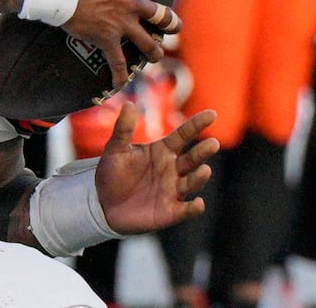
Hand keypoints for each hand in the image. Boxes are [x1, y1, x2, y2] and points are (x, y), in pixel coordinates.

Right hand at [62, 0, 187, 87]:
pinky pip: (119, 61)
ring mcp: (123, 23)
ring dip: (154, 51)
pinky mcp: (108, 38)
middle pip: (166, 18)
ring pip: (150, 44)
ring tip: (155, 54)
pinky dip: (121, 74)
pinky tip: (121, 82)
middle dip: (171, 24)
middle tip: (170, 26)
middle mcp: (134, 2)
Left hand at [97, 105, 217, 234]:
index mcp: (162, 150)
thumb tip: (128, 104)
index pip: (183, 135)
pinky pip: (186, 210)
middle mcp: (173, 169)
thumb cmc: (112, 173)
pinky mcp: (171, 211)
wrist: (103, 203)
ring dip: (199, 177)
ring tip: (205, 170)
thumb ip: (123, 129)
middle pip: (192, 159)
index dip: (197, 124)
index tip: (211, 114)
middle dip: (203, 151)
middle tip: (213, 143)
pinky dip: (193, 208)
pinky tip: (197, 204)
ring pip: (192, 182)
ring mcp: (173, 190)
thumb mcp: (115, 149)